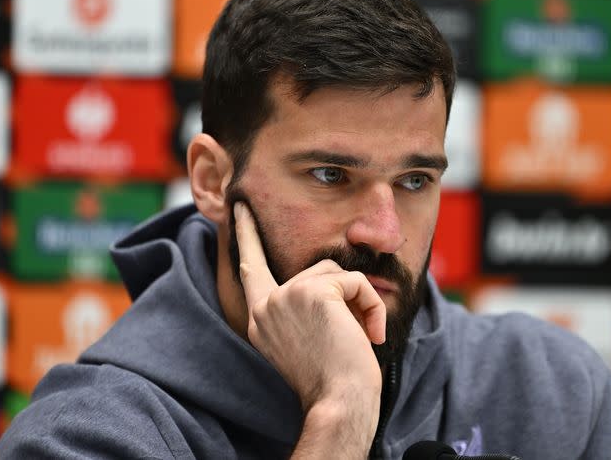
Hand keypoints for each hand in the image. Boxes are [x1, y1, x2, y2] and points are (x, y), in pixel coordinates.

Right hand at [233, 202, 385, 453]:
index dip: (247, 235)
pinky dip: (371, 306)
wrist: (340, 402)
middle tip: (363, 333)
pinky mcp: (313, 292)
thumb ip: (303, 306)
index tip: (240, 207)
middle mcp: (267, 306)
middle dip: (347, 296)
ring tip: (360, 339)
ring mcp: (286, 296)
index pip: (250, 269)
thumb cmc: (332, 379)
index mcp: (260, 320)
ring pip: (338, 275)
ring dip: (359, 304)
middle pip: (318, 273)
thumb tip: (332, 279)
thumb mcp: (306, 338)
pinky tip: (369, 335)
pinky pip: (355, 282)